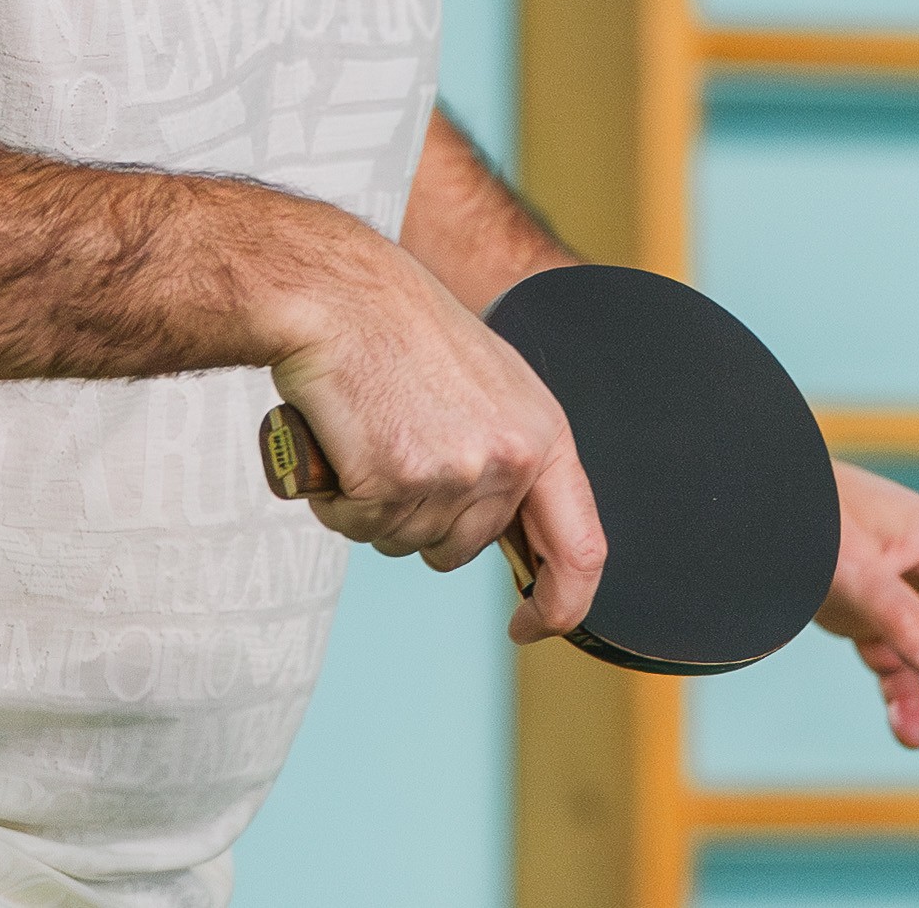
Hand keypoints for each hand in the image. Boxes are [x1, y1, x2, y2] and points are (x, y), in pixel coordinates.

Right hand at [266, 231, 605, 644]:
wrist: (340, 293)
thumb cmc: (405, 331)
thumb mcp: (493, 386)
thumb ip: (512, 453)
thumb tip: (514, 530)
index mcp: (544, 435)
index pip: (581, 550)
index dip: (561, 605)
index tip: (532, 624)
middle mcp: (508, 460)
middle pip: (463, 551)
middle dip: (422, 521)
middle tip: (396, 449)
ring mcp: (451, 475)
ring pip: (404, 542)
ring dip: (375, 505)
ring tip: (369, 432)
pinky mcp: (392, 481)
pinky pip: (356, 526)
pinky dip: (337, 497)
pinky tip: (341, 441)